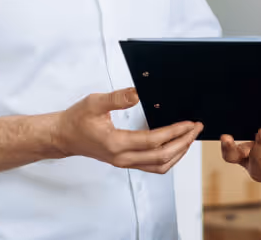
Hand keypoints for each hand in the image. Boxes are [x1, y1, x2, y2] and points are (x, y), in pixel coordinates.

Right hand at [53, 87, 202, 173]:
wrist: (63, 136)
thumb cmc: (77, 118)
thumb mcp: (94, 102)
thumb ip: (117, 98)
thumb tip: (138, 93)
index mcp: (116, 143)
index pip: (153, 142)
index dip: (174, 132)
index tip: (189, 123)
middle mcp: (122, 158)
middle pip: (161, 157)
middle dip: (183, 142)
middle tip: (197, 128)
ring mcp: (124, 162)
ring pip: (158, 166)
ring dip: (178, 153)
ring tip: (190, 136)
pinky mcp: (125, 161)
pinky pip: (152, 166)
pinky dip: (168, 158)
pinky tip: (175, 145)